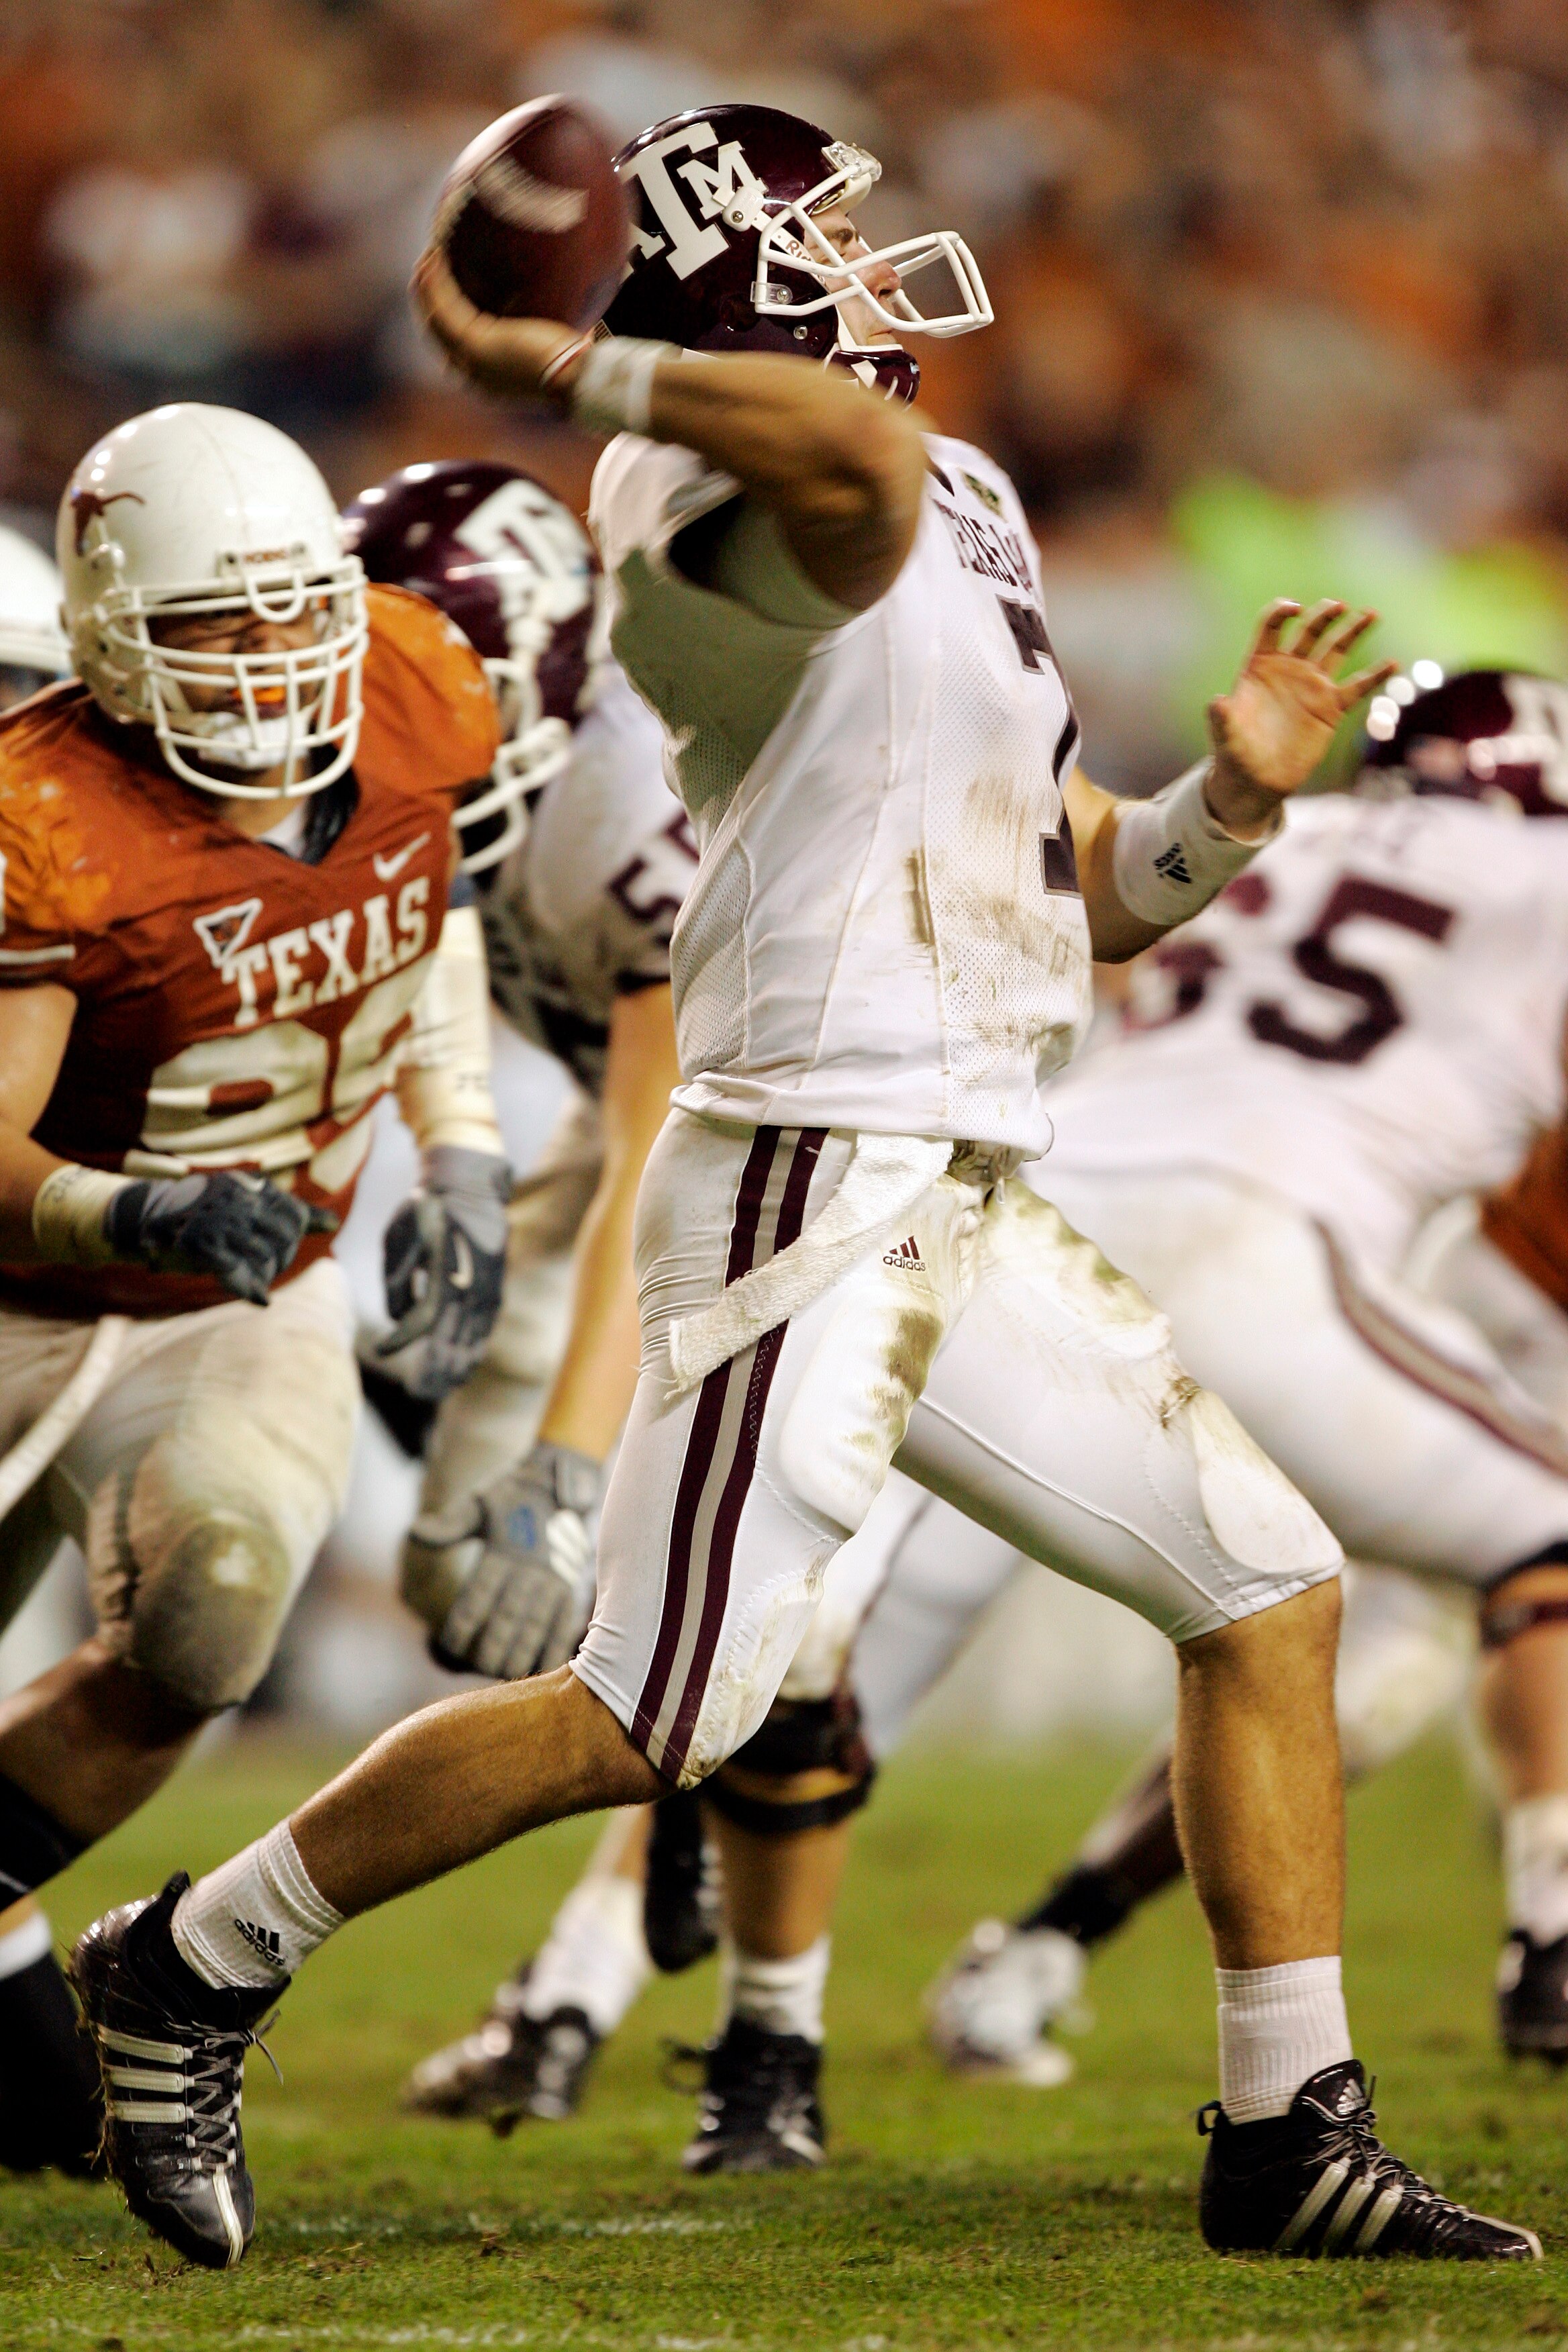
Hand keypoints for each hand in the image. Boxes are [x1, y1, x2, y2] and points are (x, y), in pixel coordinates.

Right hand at [104, 1172, 335, 1304]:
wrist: (148, 1217)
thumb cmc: (205, 1213)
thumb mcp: (245, 1202)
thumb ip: (289, 1211)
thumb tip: (332, 1222)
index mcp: (250, 1187)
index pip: (294, 1213)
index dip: (298, 1231)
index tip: (292, 1239)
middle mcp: (237, 1201)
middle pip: (285, 1236)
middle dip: (283, 1256)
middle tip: (271, 1265)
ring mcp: (219, 1223)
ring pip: (264, 1257)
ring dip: (265, 1274)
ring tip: (258, 1277)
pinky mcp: (202, 1247)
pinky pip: (237, 1274)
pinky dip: (251, 1290)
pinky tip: (259, 1297)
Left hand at [375, 1144, 510, 1402]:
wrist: (469, 1186)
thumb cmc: (425, 1210)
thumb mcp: (398, 1237)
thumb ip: (395, 1281)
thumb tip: (398, 1316)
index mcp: (444, 1273)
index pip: (423, 1321)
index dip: (401, 1340)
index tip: (380, 1350)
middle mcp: (470, 1286)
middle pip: (452, 1341)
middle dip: (434, 1370)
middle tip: (418, 1392)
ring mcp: (487, 1289)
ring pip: (473, 1340)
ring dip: (456, 1367)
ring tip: (441, 1388)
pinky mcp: (495, 1288)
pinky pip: (486, 1328)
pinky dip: (475, 1350)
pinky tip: (465, 1367)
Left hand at [402, 1441, 600, 1679]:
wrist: (557, 1481)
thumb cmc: (509, 1496)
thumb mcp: (477, 1504)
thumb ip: (450, 1526)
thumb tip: (415, 1533)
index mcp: (504, 1550)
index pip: (480, 1593)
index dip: (465, 1621)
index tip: (450, 1645)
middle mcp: (531, 1566)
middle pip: (509, 1614)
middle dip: (494, 1644)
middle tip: (479, 1667)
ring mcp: (554, 1576)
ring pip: (538, 1620)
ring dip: (524, 1649)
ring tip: (507, 1672)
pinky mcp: (571, 1582)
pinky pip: (565, 1617)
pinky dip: (557, 1641)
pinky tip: (546, 1664)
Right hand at [411, 245, 582, 404]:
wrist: (576, 380)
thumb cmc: (573, 366)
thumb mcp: (548, 350)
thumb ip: (543, 338)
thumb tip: (573, 323)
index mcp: (487, 380)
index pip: (454, 349)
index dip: (443, 320)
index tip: (440, 297)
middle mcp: (472, 375)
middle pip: (438, 334)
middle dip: (428, 302)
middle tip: (424, 274)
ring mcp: (471, 361)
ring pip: (437, 319)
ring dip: (427, 287)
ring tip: (426, 259)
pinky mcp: (475, 344)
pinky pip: (446, 308)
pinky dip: (436, 283)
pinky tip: (433, 259)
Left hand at [1206, 601, 1395, 836]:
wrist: (1256, 781)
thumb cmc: (1234, 755)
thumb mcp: (1224, 736)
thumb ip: (1221, 718)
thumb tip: (1216, 702)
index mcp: (1259, 666)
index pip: (1271, 627)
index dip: (1281, 612)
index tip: (1295, 609)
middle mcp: (1288, 669)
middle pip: (1309, 631)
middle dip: (1324, 615)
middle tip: (1340, 605)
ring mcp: (1311, 686)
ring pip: (1336, 650)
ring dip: (1354, 630)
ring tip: (1372, 613)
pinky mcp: (1330, 708)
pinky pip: (1357, 687)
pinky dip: (1375, 676)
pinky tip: (1392, 663)